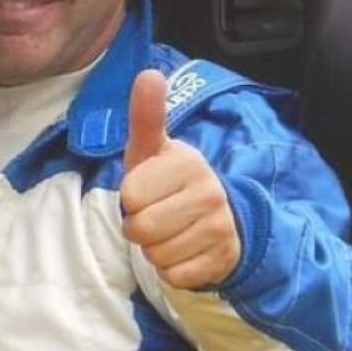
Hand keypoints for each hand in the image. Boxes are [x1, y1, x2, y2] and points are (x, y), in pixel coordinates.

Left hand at [120, 69, 241, 288]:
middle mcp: (209, 192)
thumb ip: (146, 116)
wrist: (219, 218)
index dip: (129, 198)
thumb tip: (148, 74)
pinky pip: (174, 276)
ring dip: (154, 250)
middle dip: (138, 228)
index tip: (145, 191)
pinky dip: (171, 270)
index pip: (130, 195)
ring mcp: (219, 228)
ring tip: (170, 231)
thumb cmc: (169, 182)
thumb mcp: (153, 151)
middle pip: (140, 229)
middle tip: (155, 215)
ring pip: (156, 255)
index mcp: (188, 162)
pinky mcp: (221, 260)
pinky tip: (185, 251)